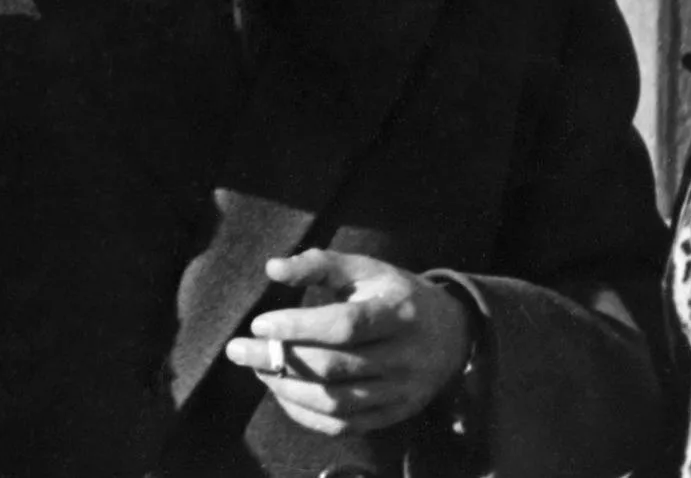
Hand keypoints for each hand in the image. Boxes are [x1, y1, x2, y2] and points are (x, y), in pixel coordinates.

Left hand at [221, 249, 472, 436]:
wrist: (451, 335)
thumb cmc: (394, 294)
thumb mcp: (365, 269)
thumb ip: (318, 264)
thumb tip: (272, 268)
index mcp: (399, 313)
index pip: (345, 325)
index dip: (299, 326)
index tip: (260, 323)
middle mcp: (403, 357)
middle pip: (334, 367)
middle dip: (279, 359)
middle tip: (239, 349)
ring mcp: (400, 392)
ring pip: (335, 402)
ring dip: (287, 389)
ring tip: (258, 369)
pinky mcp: (392, 415)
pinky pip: (343, 426)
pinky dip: (305, 415)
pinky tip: (281, 393)